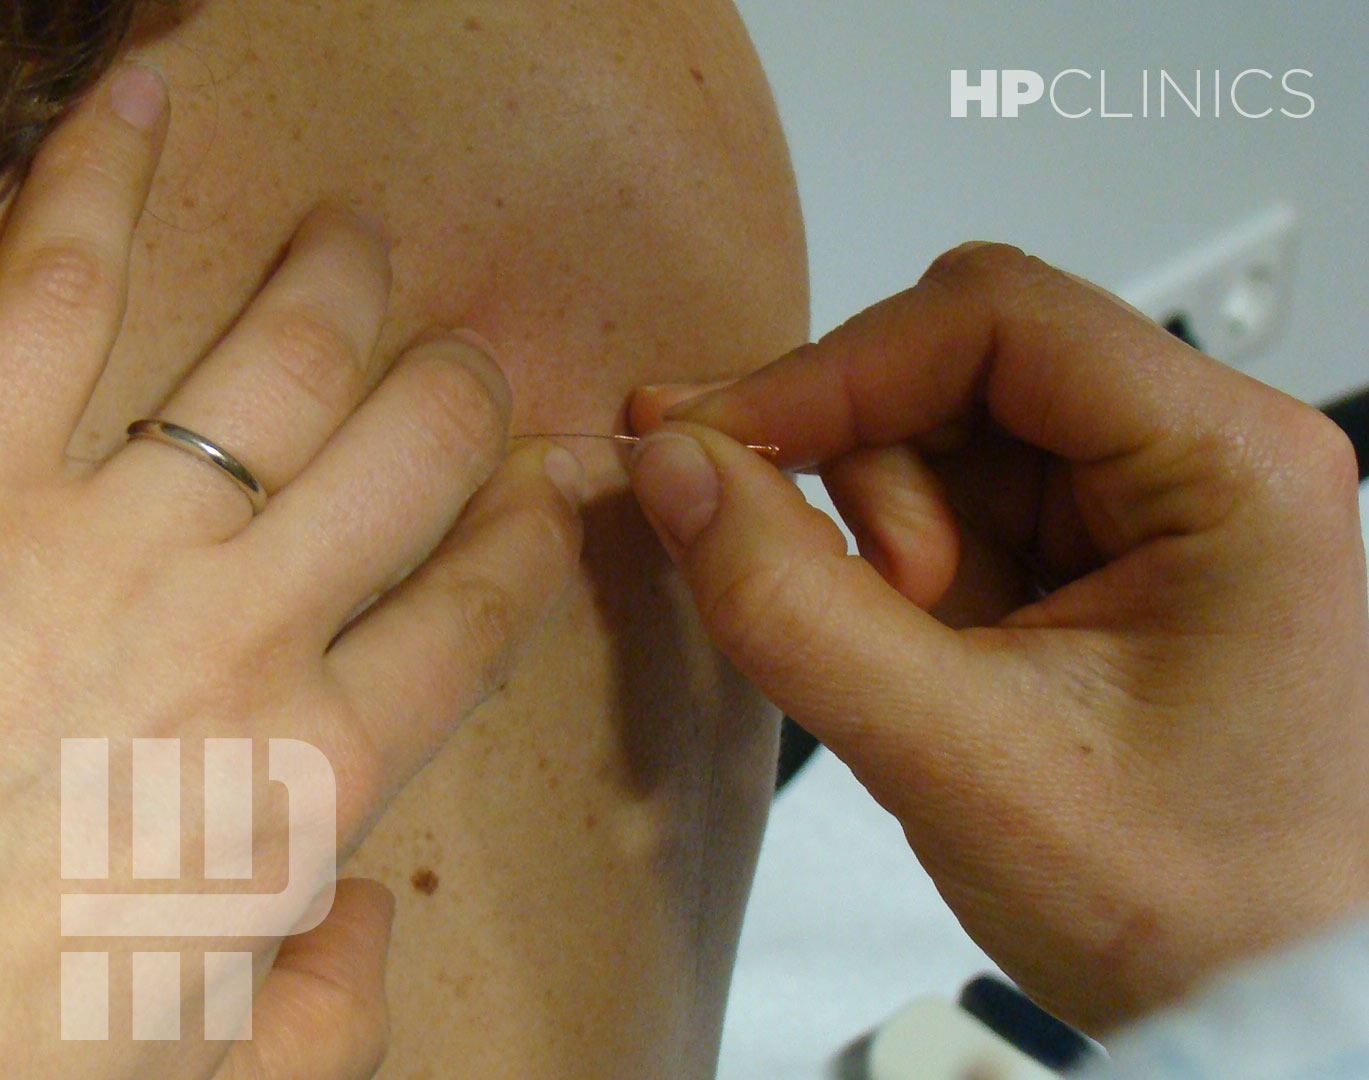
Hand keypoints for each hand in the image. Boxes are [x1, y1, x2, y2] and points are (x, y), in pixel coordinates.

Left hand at [0, 64, 583, 1075]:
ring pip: (271, 364)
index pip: (480, 609)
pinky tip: (149, 84)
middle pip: (411, 459)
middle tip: (466, 369)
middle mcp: (231, 630)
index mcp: (306, 772)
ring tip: (359, 240)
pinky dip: (100, 169)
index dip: (544, 527)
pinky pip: (46, 284)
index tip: (572, 479)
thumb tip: (374, 914)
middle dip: (460, 397)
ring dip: (332, 286)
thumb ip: (330, 1012)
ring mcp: (93, 535)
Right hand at [626, 243, 1368, 1032]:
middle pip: (961, 363)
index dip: (834, 371)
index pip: (995, 321)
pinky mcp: (1103, 546)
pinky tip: (929, 650)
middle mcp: (1202, 452)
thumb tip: (673, 470)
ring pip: (944, 430)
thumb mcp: (959, 763)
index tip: (714, 445)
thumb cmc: (1182, 903)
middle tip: (865, 602)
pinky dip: (904, 567)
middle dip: (869, 475)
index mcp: (1227, 465)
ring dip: (887, 533)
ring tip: (925, 660)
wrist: (1253, 1000)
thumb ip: (793, 608)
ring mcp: (1152, 497)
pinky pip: (957, 499)